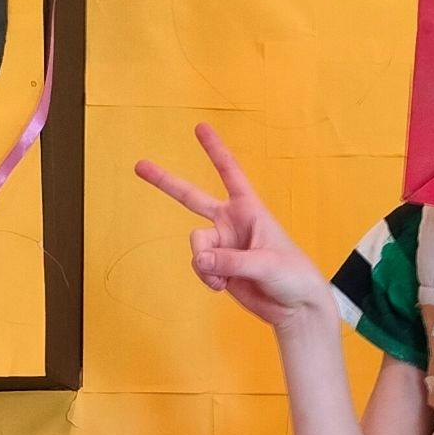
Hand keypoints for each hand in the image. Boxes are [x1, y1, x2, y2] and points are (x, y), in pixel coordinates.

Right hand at [135, 123, 335, 333]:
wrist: (295, 307)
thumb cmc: (293, 275)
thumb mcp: (266, 264)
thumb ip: (230, 261)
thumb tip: (200, 261)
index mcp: (249, 209)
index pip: (230, 172)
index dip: (215, 150)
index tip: (200, 127)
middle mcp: (231, 222)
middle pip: (191, 197)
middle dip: (165, 182)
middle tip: (139, 165)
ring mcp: (221, 244)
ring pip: (195, 245)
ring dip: (205, 264)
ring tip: (224, 279)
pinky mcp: (217, 267)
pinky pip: (198, 267)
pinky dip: (207, 278)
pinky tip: (223, 286)